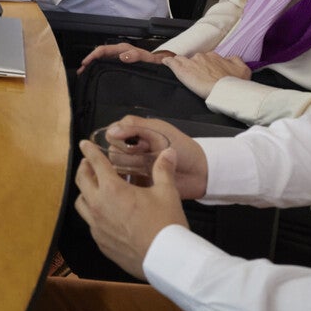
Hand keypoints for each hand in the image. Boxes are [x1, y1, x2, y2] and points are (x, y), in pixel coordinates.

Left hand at [73, 139, 190, 278]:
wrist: (167, 260)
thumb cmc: (167, 225)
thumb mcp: (168, 193)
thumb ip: (164, 170)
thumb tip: (168, 152)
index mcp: (113, 189)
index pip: (96, 163)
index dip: (89, 151)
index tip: (84, 144)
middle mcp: (99, 206)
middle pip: (82, 181)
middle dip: (84, 168)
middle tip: (88, 164)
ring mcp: (97, 226)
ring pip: (81, 203)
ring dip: (85, 192)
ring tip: (93, 188)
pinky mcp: (101, 242)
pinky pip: (90, 224)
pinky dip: (93, 214)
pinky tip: (103, 214)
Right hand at [78, 41, 168, 72]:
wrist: (160, 65)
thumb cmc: (154, 62)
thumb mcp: (146, 59)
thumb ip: (136, 56)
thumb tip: (122, 56)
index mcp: (122, 49)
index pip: (103, 50)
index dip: (92, 56)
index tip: (85, 64)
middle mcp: (118, 51)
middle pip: (99, 55)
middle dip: (88, 62)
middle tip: (81, 73)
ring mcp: (118, 57)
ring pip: (101, 60)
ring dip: (92, 66)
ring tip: (85, 75)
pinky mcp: (119, 63)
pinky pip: (106, 64)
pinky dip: (98, 69)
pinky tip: (95, 76)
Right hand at [90, 116, 207, 199]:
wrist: (200, 172)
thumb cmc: (182, 147)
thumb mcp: (159, 130)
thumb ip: (134, 126)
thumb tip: (110, 132)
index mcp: (136, 135)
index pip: (113, 134)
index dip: (120, 138)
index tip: (135, 141)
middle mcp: (132, 151)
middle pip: (113, 152)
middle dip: (128, 153)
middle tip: (146, 153)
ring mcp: (135, 169)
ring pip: (118, 168)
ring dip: (132, 167)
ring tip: (147, 168)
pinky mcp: (140, 184)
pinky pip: (125, 184)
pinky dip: (130, 182)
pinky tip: (141, 180)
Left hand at [164, 51, 250, 99]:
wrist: (226, 91)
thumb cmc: (235, 83)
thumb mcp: (243, 69)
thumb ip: (235, 60)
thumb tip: (230, 59)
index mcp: (215, 56)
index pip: (207, 58)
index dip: (206, 65)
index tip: (207, 71)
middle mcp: (202, 57)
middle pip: (194, 59)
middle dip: (195, 66)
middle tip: (197, 75)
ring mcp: (191, 62)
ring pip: (182, 60)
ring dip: (181, 64)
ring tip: (180, 70)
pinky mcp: (182, 70)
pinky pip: (171, 62)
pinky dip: (168, 63)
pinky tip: (165, 63)